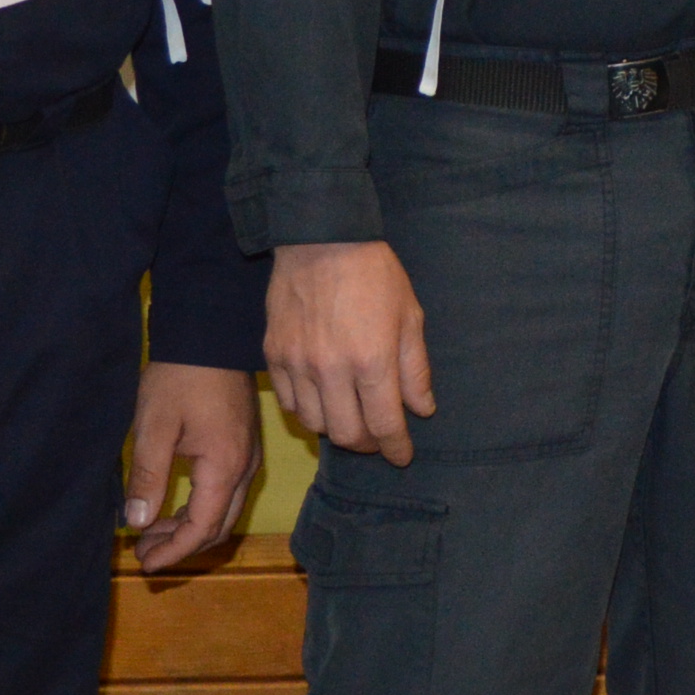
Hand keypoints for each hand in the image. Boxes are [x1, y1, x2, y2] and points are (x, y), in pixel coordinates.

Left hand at [122, 361, 261, 569]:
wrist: (209, 334)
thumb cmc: (179, 377)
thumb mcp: (154, 426)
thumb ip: (147, 476)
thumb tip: (136, 522)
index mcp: (225, 466)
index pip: (202, 527)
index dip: (174, 552)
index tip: (144, 564)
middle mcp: (245, 468)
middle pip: (218, 527)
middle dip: (181, 545)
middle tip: (142, 552)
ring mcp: (248, 457)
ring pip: (223, 511)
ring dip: (189, 528)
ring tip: (150, 532)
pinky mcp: (243, 447)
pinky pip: (226, 493)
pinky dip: (199, 508)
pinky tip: (172, 505)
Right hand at [266, 240, 434, 464]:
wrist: (321, 238)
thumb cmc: (374, 274)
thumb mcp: (410, 316)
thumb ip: (415, 369)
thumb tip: (421, 410)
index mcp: (372, 360)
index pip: (384, 425)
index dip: (396, 448)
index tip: (402, 456)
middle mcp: (332, 370)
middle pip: (347, 434)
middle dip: (368, 445)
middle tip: (378, 439)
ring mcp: (298, 364)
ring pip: (315, 424)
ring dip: (337, 429)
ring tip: (351, 419)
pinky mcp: (273, 355)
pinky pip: (289, 402)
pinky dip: (308, 411)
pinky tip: (322, 401)